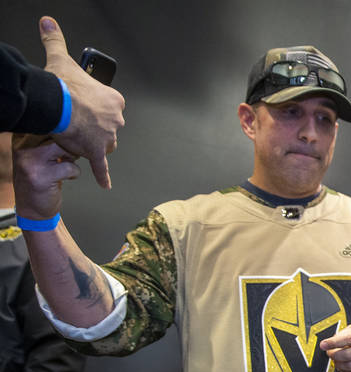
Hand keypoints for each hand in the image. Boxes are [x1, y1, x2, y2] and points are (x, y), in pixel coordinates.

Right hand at [12, 135, 79, 219]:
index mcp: (21, 139)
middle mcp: (23, 148)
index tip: (65, 144)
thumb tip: (72, 128)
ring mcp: (31, 162)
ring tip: (67, 164)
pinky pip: (70, 167)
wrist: (33, 208)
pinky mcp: (42, 177)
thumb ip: (48, 140)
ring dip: (72, 157)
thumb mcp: (40, 155)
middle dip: (70, 145)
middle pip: (57, 134)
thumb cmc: (41, 178)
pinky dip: (74, 173)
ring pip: (63, 148)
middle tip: (68, 157)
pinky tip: (67, 178)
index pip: (48, 124)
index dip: (63, 133)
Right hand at [39, 16, 125, 188]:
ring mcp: (107, 136)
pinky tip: (106, 184)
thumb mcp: (62, 58)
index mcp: (114, 100)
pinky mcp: (96, 151)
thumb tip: (48, 22)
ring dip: (93, 145)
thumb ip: (56, 40)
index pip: (109, 109)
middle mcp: (116, 119)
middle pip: (108, 128)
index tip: (83, 108)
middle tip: (78, 124)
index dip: (95, 110)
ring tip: (77, 139)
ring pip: (104, 145)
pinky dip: (104, 176)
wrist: (57, 103)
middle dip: (95, 128)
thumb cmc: (62, 83)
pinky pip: (101, 166)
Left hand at [320, 325, 350, 371]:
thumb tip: (332, 340)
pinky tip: (344, 369)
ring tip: (337, 361)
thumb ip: (347, 332)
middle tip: (330, 354)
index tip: (324, 345)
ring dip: (339, 365)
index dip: (334, 343)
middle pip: (348, 354)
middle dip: (334, 355)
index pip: (349, 339)